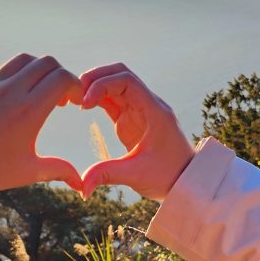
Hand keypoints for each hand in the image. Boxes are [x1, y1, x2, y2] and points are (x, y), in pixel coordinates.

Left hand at [0, 53, 83, 192]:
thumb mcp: (27, 171)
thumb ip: (58, 170)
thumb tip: (82, 185)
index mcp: (29, 110)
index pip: (62, 79)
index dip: (75, 87)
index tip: (75, 103)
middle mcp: (11, 90)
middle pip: (46, 63)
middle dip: (60, 75)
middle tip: (60, 98)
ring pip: (23, 60)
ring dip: (37, 70)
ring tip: (37, 92)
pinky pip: (1, 69)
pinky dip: (15, 75)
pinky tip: (14, 95)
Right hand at [76, 63, 193, 200]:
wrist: (184, 181)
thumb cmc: (167, 177)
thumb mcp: (137, 175)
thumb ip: (107, 175)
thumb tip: (81, 187)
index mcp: (154, 111)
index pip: (127, 81)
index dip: (102, 85)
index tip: (84, 104)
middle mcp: (148, 104)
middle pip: (120, 74)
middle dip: (96, 78)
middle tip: (75, 92)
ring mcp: (140, 110)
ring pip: (115, 84)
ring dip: (95, 86)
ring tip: (75, 98)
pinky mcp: (132, 119)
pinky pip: (113, 100)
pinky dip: (98, 98)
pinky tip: (83, 106)